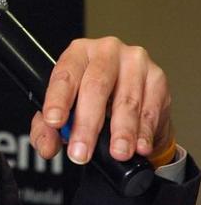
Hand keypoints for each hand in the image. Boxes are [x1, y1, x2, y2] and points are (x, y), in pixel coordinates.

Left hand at [29, 37, 171, 164]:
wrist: (130, 96)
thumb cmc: (92, 97)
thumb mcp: (66, 108)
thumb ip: (48, 128)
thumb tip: (46, 146)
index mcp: (77, 52)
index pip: (65, 75)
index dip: (58, 99)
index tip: (54, 122)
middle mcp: (105, 51)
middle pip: (95, 86)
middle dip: (87, 124)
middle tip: (81, 152)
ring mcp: (134, 62)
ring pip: (126, 100)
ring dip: (121, 131)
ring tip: (116, 152)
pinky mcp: (157, 78)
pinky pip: (150, 109)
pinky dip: (144, 132)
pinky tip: (139, 146)